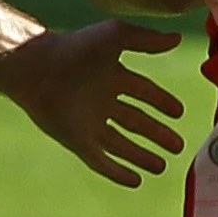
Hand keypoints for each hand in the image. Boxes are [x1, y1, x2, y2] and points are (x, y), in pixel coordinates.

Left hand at [0, 19, 187, 187]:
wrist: (38, 68)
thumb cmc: (75, 48)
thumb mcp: (116, 36)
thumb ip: (146, 39)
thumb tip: (177, 38)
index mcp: (111, 75)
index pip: (143, 91)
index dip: (161, 101)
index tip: (179, 112)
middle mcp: (101, 100)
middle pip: (135, 121)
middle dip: (156, 134)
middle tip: (179, 146)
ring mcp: (89, 122)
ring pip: (120, 144)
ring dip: (140, 155)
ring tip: (161, 167)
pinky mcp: (76, 140)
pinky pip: (100, 161)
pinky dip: (117, 171)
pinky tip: (135, 180)